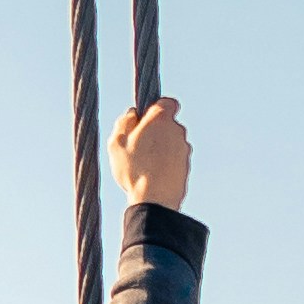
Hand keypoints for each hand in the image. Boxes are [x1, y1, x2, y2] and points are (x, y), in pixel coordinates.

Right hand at [111, 95, 189, 209]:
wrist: (155, 200)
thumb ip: (124, 122)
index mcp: (161, 119)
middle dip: (155, 131)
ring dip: (160, 149)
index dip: (155, 108)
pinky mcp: (186, 167)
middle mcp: (178, 131)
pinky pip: (174, 160)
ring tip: (143, 165)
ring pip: (171, 143)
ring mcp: (184, 150)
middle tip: (137, 146)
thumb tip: (132, 114)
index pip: (167, 102)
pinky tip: (152, 176)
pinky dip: (165, 164)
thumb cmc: (134, 169)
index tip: (144, 119)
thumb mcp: (116, 143)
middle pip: (167, 124)